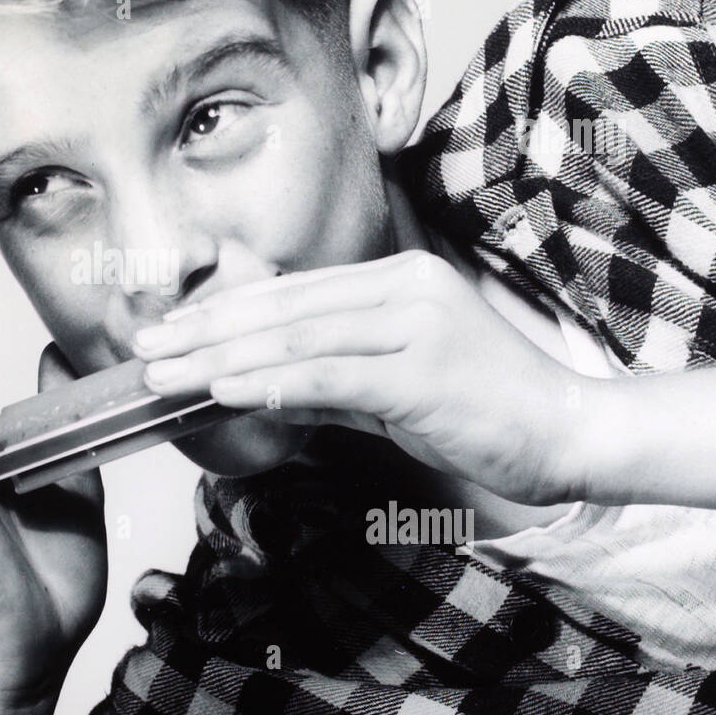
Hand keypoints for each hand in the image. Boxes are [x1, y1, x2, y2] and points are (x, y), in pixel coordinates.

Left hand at [132, 248, 591, 507]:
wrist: (570, 435)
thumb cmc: (484, 412)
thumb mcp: (394, 386)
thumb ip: (330, 378)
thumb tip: (259, 383)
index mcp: (398, 279)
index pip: (292, 294)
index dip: (224, 311)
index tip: (170, 330)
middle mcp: (404, 288)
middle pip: (282, 308)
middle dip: (204, 330)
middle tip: (144, 349)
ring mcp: (415, 324)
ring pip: (295, 336)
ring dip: (219, 356)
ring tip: (164, 374)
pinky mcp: (423, 371)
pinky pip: (328, 374)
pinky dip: (270, 381)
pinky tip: (223, 389)